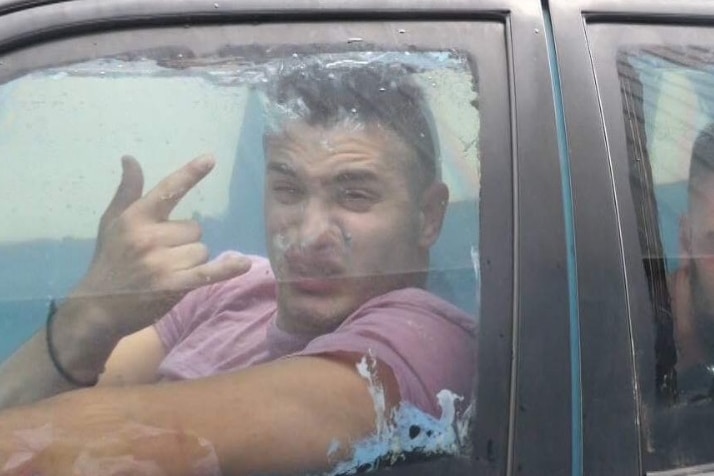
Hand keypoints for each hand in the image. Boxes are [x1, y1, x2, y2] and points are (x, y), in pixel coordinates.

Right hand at [70, 155, 250, 337]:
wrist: (97, 307)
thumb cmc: (109, 261)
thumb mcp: (112, 223)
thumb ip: (127, 191)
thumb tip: (130, 159)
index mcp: (136, 218)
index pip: (168, 190)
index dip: (190, 174)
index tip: (211, 158)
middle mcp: (150, 236)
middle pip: (194, 229)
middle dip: (184, 241)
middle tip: (162, 256)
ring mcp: (162, 262)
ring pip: (202, 250)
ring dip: (192, 261)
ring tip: (168, 271)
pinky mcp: (173, 285)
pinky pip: (208, 272)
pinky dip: (227, 269)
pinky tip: (243, 264)